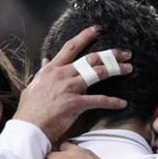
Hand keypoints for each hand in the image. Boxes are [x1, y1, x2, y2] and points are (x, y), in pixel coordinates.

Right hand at [16, 26, 131, 142]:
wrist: (29, 128)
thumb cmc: (30, 110)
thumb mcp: (34, 86)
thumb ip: (43, 72)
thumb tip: (46, 61)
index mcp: (52, 69)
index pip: (71, 47)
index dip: (85, 36)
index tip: (97, 30)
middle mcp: (62, 74)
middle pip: (91, 58)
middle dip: (110, 54)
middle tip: (125, 53)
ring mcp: (69, 88)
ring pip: (98, 73)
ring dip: (116, 70)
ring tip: (128, 69)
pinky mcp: (75, 103)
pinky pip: (99, 100)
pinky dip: (112, 102)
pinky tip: (123, 103)